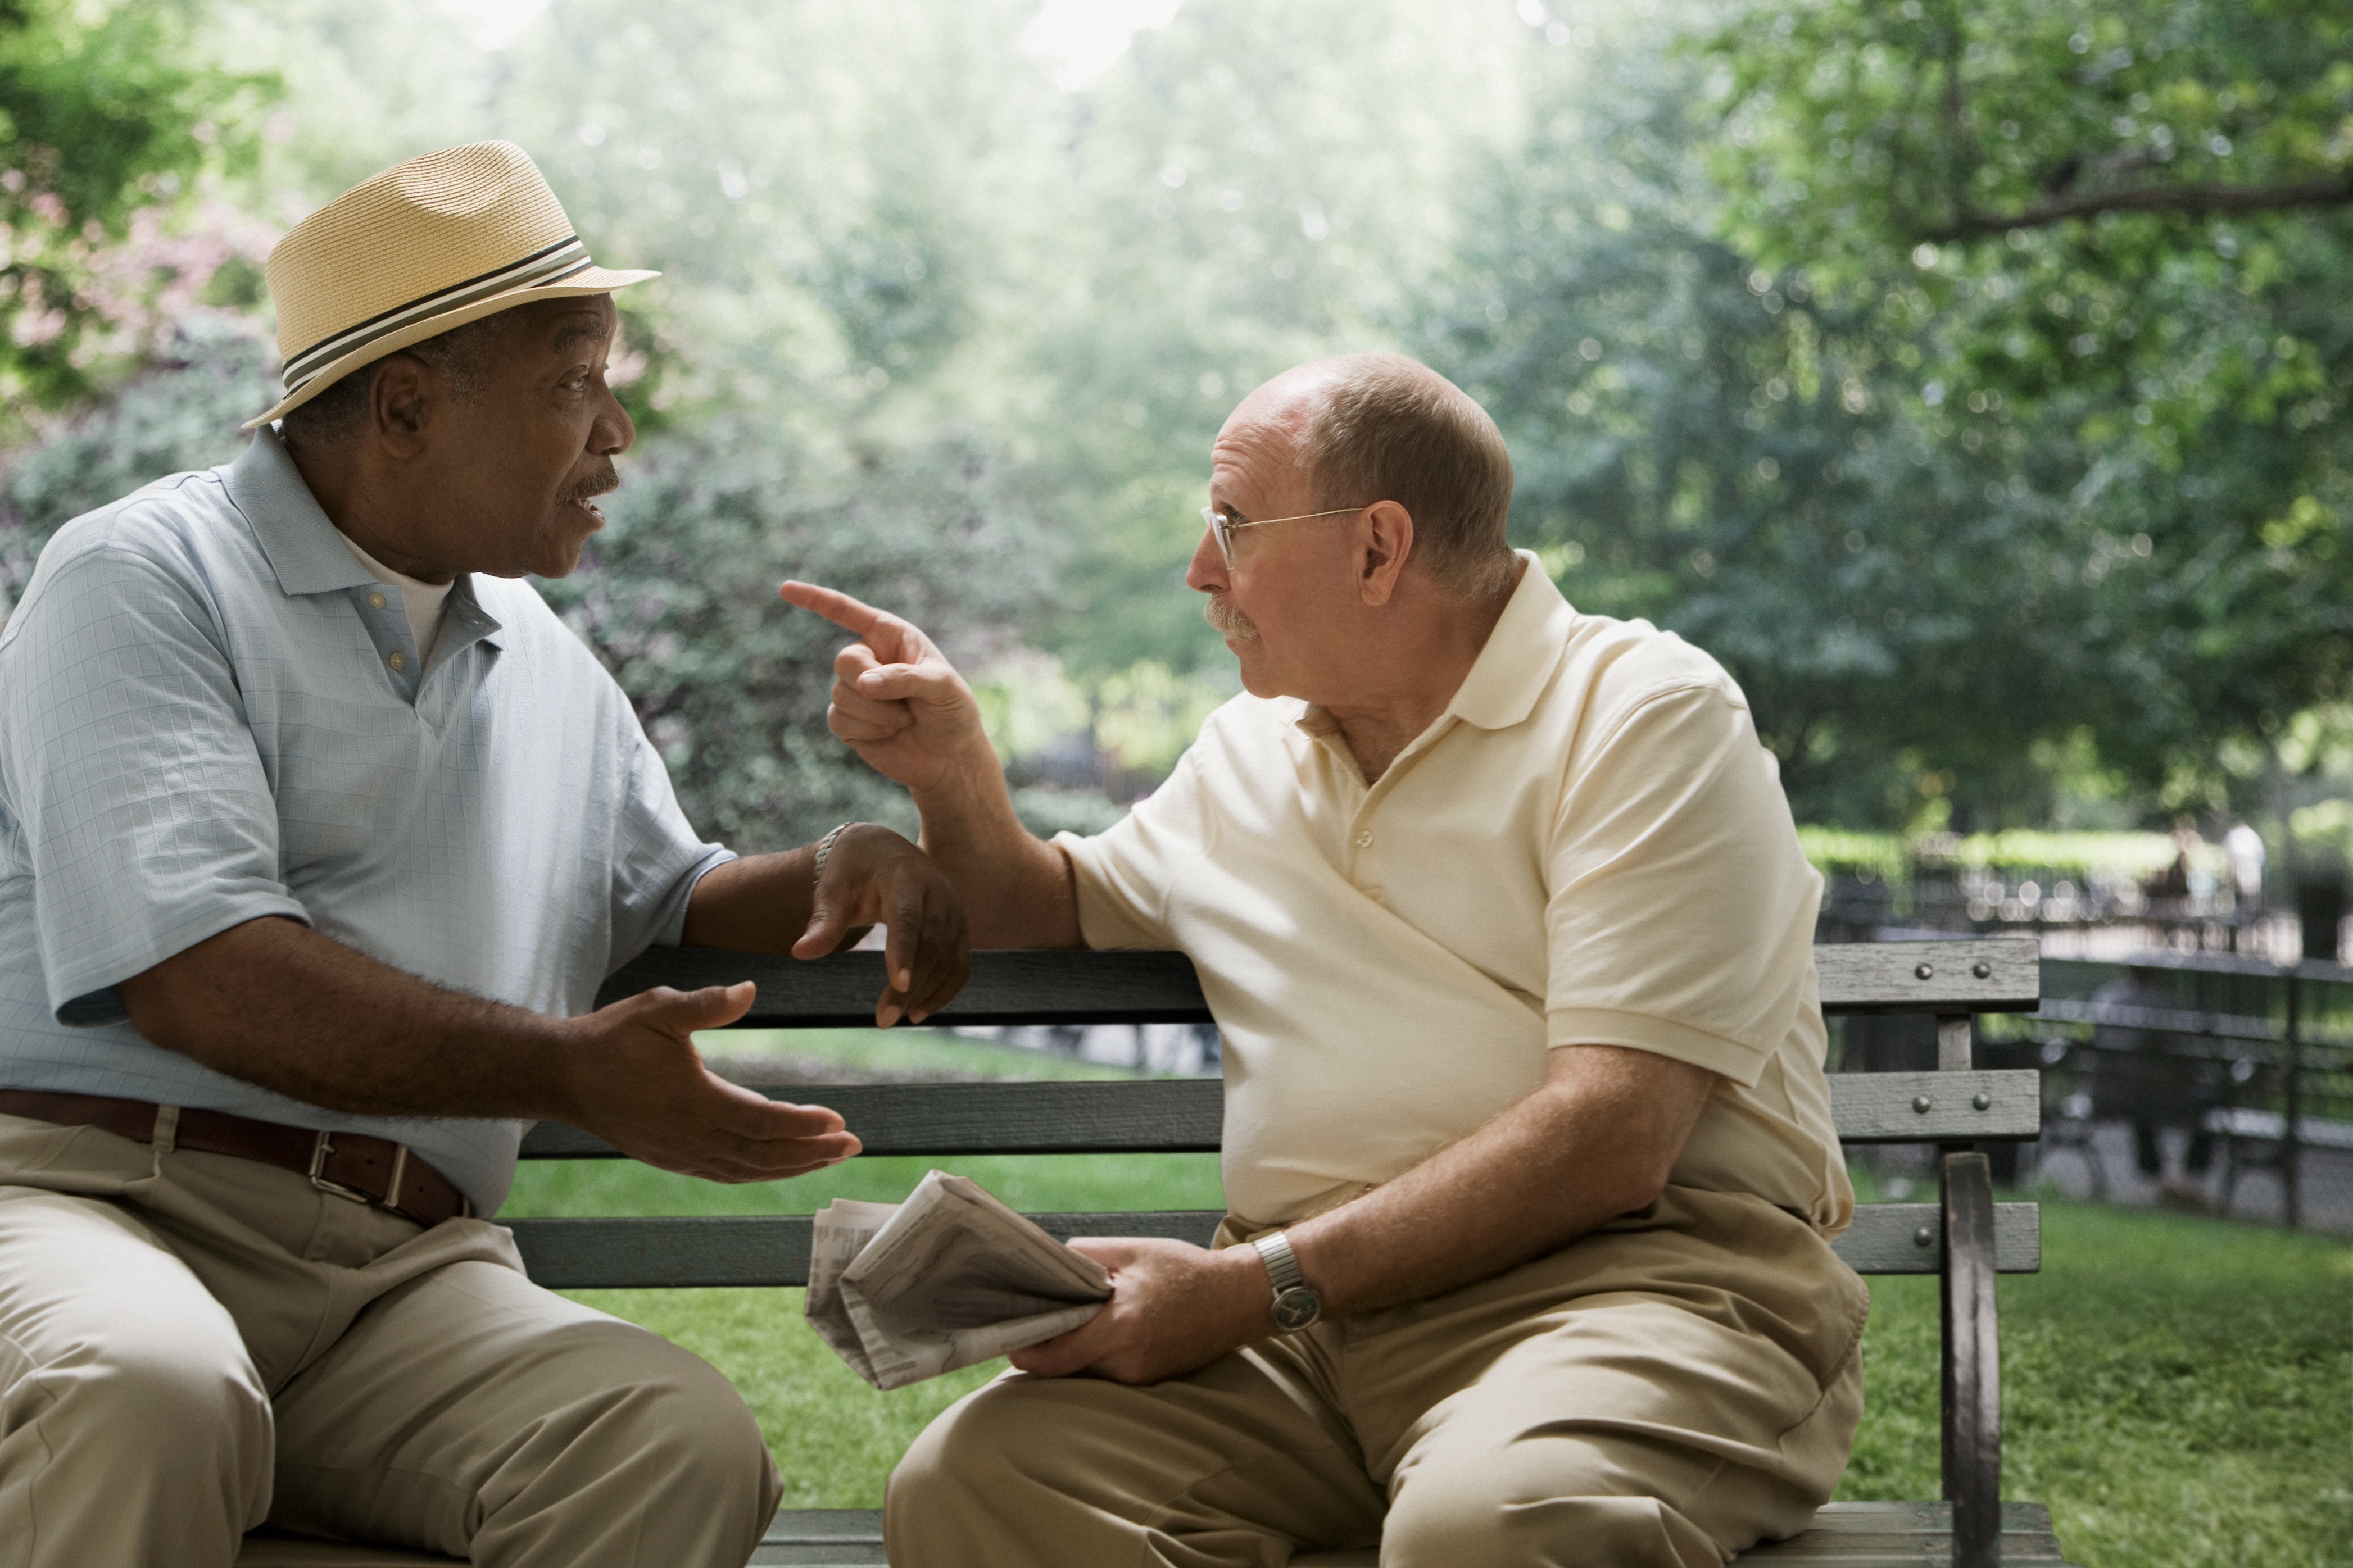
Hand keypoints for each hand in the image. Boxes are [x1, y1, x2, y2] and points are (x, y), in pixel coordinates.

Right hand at [561, 981, 861, 1181]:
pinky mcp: (669, 1158)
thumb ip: (707, 1003)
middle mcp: (691, 1137)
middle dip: (812, 1153)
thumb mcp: (659, 1009)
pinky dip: (757, 1172)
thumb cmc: (611, 1037)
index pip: (764, 1121)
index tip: (840, 1123)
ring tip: (827, 1159)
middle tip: (852, 1147)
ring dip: (789, 1166)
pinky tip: (777, 1164)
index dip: (805, 1126)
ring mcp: (679, 1153)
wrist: (562, 1074)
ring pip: (746, 1170)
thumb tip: (750, 989)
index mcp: (695, 1102)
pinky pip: (723, 1173)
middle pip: (764, 1155)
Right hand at [777, 581, 993, 795]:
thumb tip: (862, 684)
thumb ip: (905, 678)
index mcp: (890, 636)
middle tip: (905, 705)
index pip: (847, 612)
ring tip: (904, 720)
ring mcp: (854, 691)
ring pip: (841, 694)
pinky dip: (867, 729)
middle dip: (870, 684)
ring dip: (877, 713)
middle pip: (844, 659)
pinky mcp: (847, 721)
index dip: (816, 599)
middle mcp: (869, 659)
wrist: (949, 758)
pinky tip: (888, 733)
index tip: (785, 589)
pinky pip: (838, 719)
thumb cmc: (953, 712)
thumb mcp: (943, 687)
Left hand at [790, 823, 971, 1025]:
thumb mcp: (833, 886)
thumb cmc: (854, 870)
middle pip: (931, 945)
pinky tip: (917, 1011)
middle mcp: (937, 892)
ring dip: (926, 994)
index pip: (907, 918)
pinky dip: (943, 992)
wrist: (885, 851)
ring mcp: (953, 911)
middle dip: (911, 986)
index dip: (904, 952)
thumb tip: (801, 952)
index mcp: (904, 876)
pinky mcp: (959, 929)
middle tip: (883, 1020)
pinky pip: (960, 966)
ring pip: (950, 960)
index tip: (899, 986)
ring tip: (893, 1018)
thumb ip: (823, 919)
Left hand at [1008, 1238, 1270, 1383]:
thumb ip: (1086, 1256)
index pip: (1057, 1357)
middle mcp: (1129, 1358)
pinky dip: (1099, 1354)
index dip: (1027, 1352)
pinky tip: (1105, 1330)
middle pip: (1067, 1367)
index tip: (1011, 1340)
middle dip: (1048, 1348)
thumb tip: (1050, 1267)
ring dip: (1075, 1351)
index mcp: (1121, 1324)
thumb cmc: (1188, 1271)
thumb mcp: (1133, 1250)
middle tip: (1036, 1323)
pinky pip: (1109, 1371)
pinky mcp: (1151, 1379)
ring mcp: (1141, 1374)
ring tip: (1075, 1320)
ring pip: (1087, 1371)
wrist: (1240, 1298)